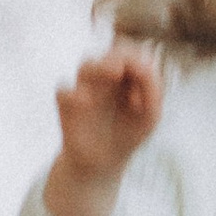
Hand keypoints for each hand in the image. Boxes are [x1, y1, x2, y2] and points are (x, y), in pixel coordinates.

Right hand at [41, 43, 163, 215]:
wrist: (103, 163)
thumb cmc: (129, 135)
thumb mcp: (150, 116)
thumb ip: (152, 89)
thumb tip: (146, 65)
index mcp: (126, 76)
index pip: (132, 53)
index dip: (139, 61)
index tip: (144, 84)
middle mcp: (103, 77)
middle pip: (110, 52)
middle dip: (120, 56)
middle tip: (128, 68)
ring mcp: (84, 88)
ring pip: (86, 64)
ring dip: (101, 67)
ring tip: (115, 74)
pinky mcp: (66, 104)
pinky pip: (63, 89)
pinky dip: (73, 93)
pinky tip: (87, 102)